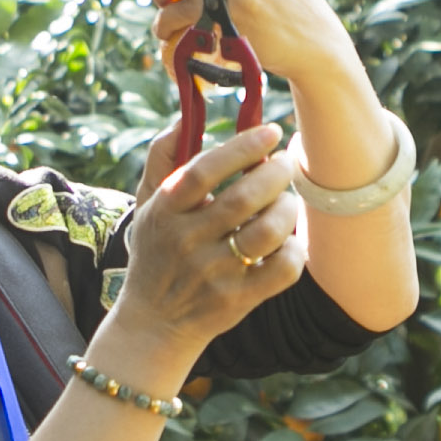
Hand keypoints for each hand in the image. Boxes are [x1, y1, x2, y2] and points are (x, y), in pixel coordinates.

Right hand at [106, 122, 304, 352]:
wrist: (153, 323)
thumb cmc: (157, 252)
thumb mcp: (147, 205)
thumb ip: (163, 157)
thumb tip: (186, 117)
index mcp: (165, 211)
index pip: (204, 170)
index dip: (242, 147)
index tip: (269, 131)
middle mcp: (187, 241)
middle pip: (243, 199)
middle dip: (275, 174)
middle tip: (286, 164)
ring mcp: (213, 273)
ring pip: (267, 232)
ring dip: (287, 209)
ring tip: (287, 202)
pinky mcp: (237, 300)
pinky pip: (282, 270)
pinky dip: (293, 249)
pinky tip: (287, 240)